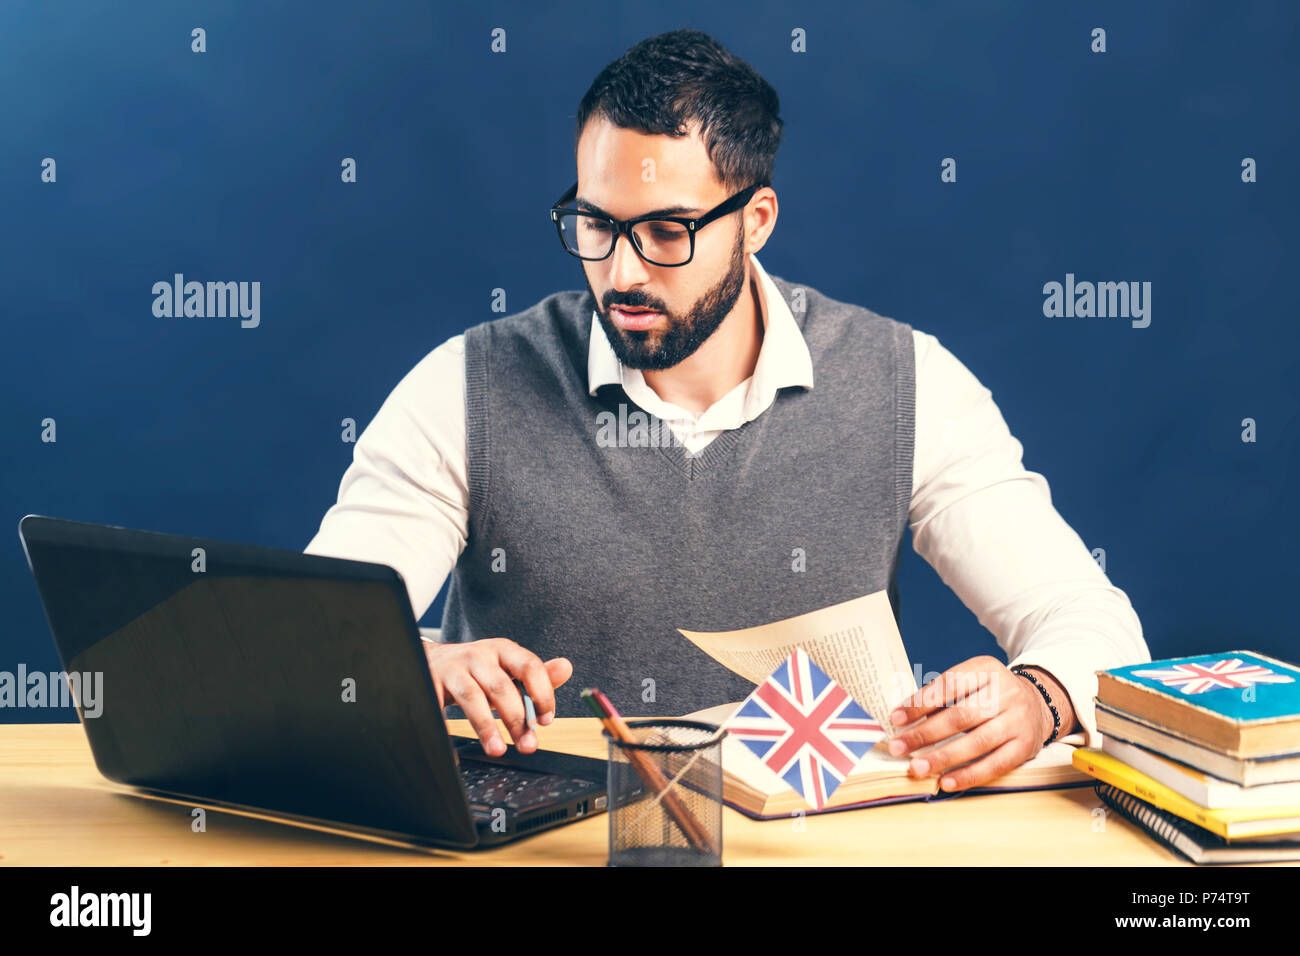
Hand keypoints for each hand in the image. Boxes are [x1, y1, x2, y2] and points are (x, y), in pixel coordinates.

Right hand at [422, 638, 571, 756]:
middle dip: (517, 719)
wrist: (432, 660)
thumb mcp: (507, 668)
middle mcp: (478, 656)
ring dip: (487, 728)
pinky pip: (439, 709)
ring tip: (498, 751)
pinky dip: (447, 730)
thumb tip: (566, 668)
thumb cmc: (477, 669)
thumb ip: (537, 674)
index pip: (529, 667)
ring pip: (472, 698)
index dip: (541, 694)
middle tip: (528, 745)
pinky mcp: (430, 682)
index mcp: (502, 650)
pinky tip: (456, 752)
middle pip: (501, 686)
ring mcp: (453, 668)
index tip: (545, 721)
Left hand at [884, 655, 1058, 792]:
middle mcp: (1005, 693)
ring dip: (942, 757)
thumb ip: (942, 696)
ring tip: (917, 768)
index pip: (950, 684)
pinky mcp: (1025, 747)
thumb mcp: (972, 681)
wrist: (1038, 703)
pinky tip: (946, 782)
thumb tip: (904, 719)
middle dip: (925, 734)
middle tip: (899, 747)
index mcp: (987, 669)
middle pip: (961, 716)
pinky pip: (995, 764)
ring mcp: (1017, 721)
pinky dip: (968, 775)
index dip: (921, 703)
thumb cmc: (991, 693)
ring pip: (976, 742)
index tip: (896, 718)